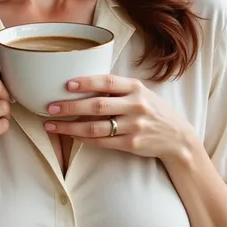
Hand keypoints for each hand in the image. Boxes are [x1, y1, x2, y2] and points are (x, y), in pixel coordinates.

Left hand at [44, 75, 196, 163]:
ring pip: (96, 127)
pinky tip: (70, 135)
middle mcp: (135, 105)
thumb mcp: (140, 92)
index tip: (67, 84)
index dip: (86, 82)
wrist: (177, 137)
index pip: (107, 82)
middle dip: (70, 106)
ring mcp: (134, 126)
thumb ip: (117, 88)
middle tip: (50, 108)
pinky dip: (83, 138)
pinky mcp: (131, 144)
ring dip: (70, 126)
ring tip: (51, 125)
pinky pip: (101, 142)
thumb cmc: (151, 110)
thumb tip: (81, 82)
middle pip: (97, 105)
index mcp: (135, 88)